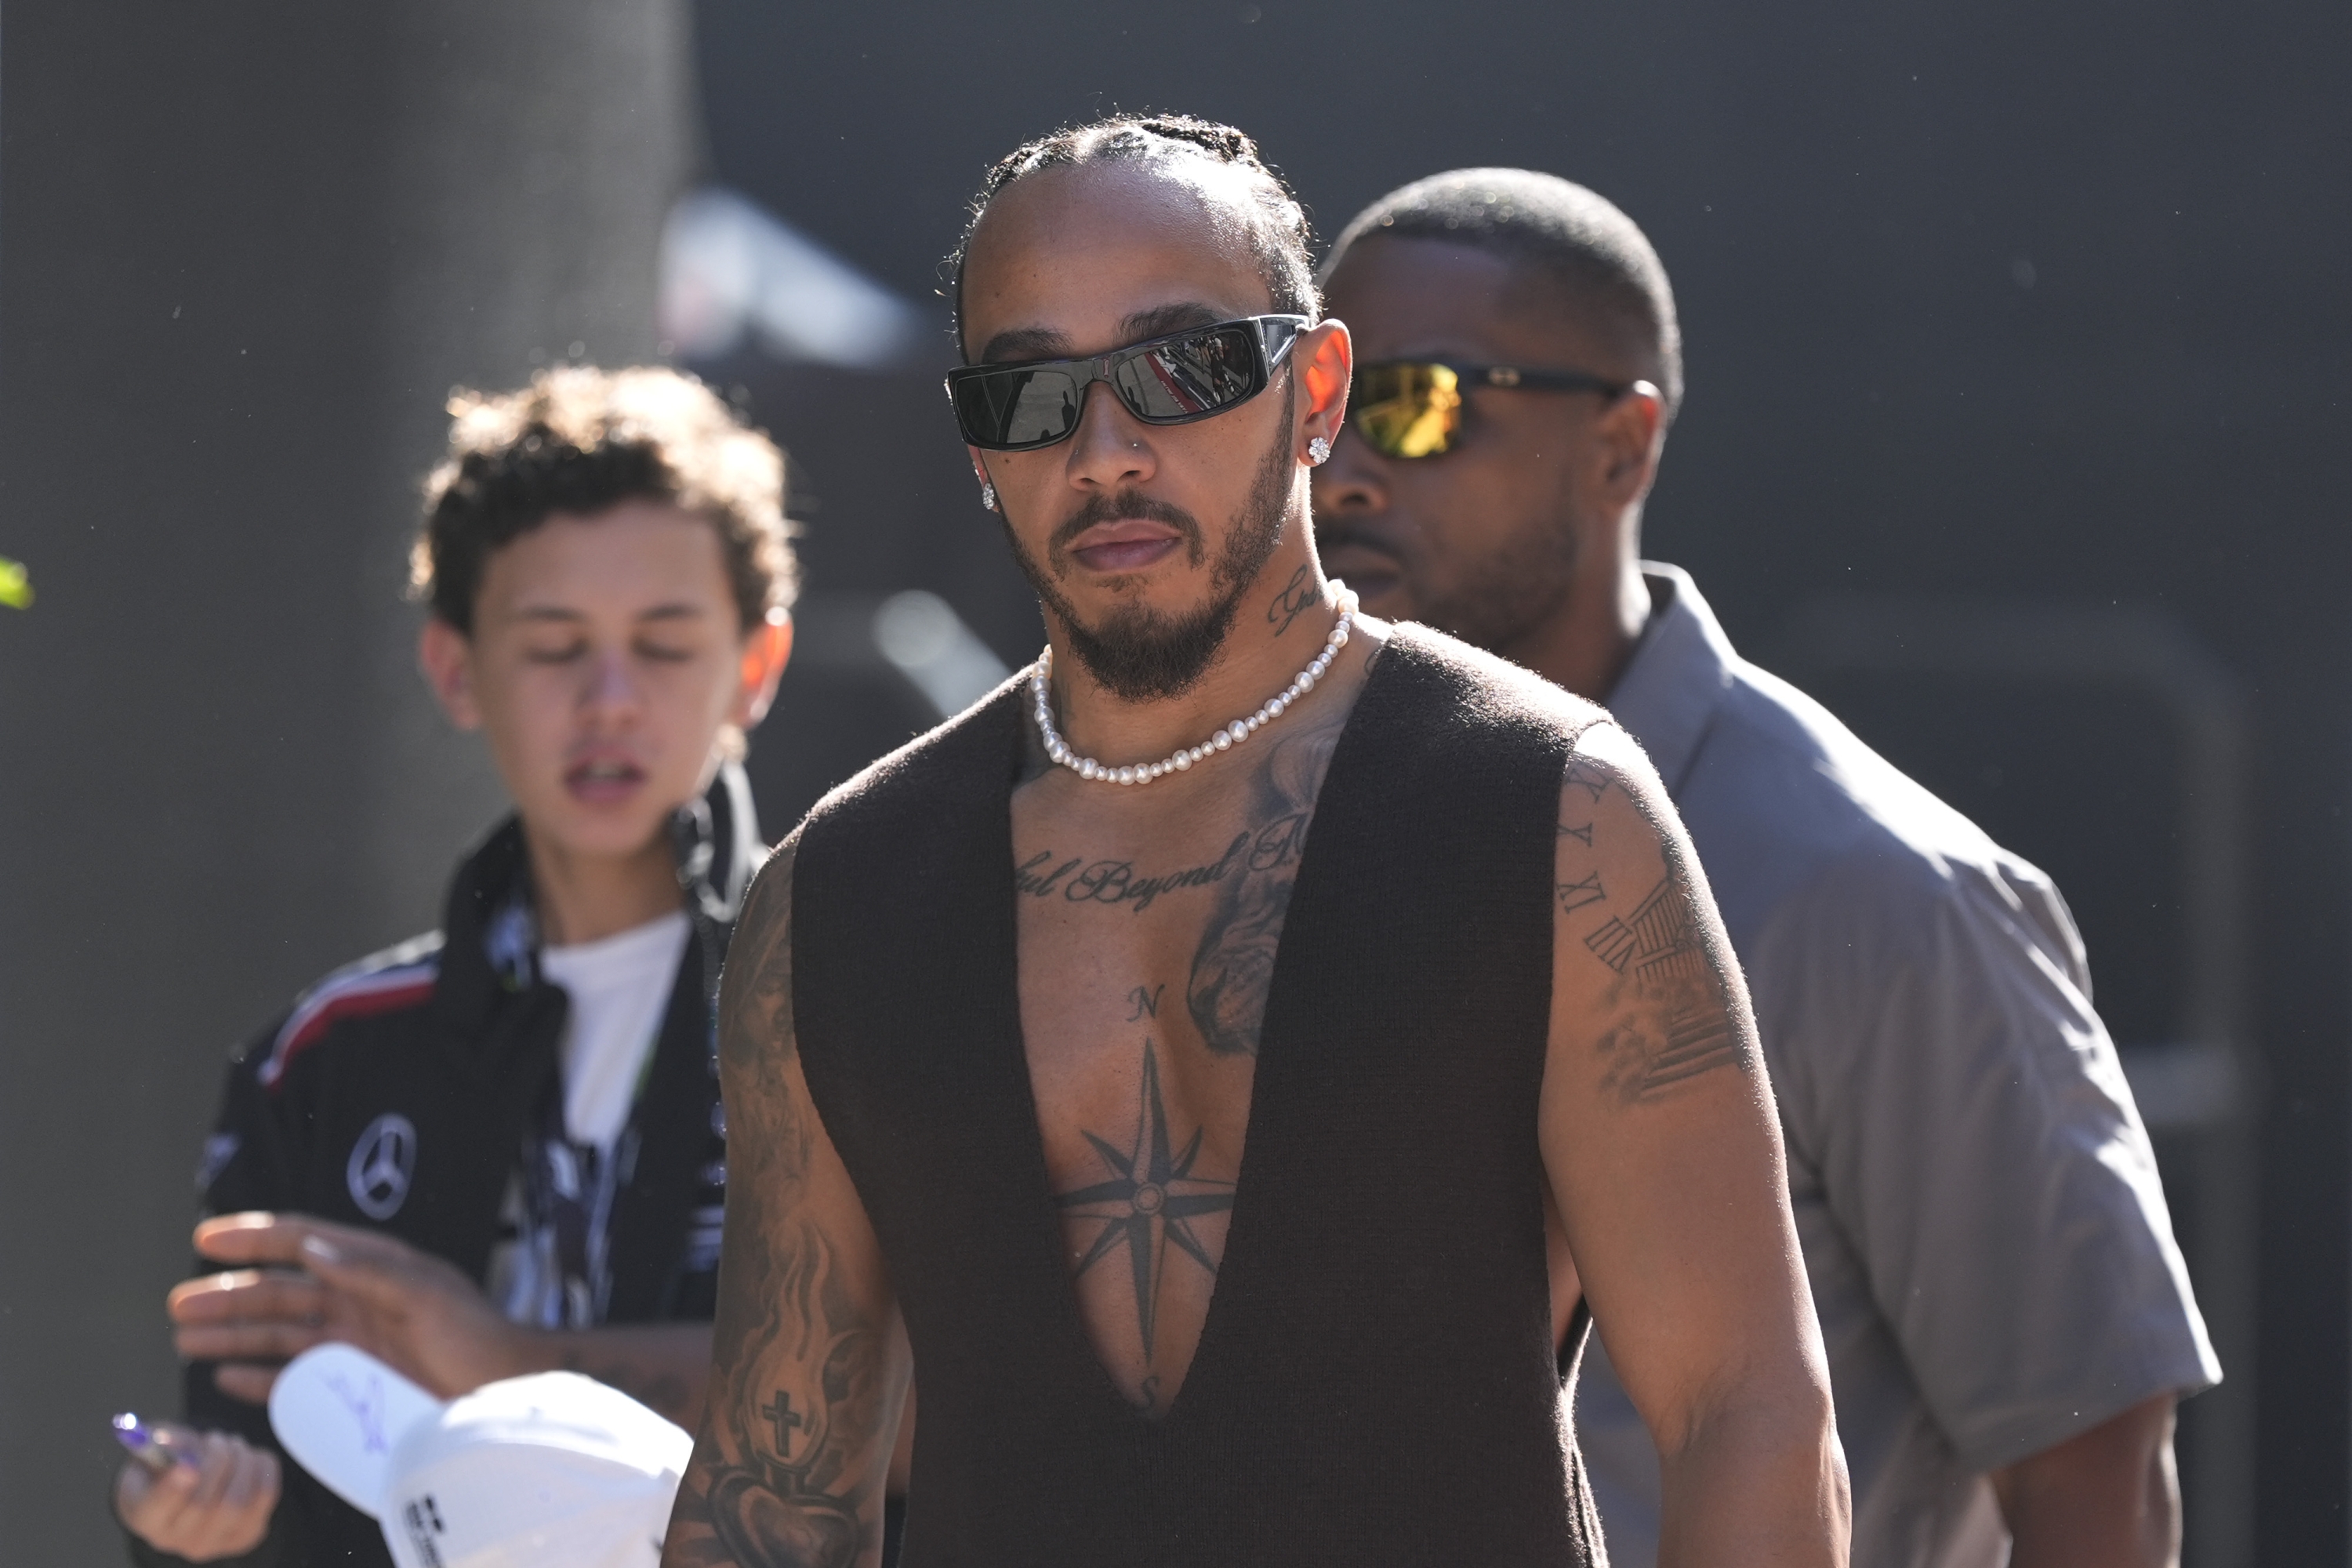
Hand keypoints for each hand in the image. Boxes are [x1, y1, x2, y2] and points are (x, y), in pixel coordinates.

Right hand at [115, 1425, 279, 1560]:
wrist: (194, 1492)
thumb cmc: (169, 1465)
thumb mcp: (155, 1448)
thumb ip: (161, 1440)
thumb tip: (170, 1437)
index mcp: (146, 1517)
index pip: (157, 1510)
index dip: (173, 1490)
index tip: (187, 1465)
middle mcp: (177, 1539)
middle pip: (202, 1505)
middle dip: (216, 1460)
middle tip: (216, 1437)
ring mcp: (215, 1541)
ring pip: (237, 1501)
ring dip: (241, 1461)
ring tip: (232, 1445)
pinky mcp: (248, 1534)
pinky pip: (265, 1496)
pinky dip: (262, 1467)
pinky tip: (249, 1457)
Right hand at [171, 1212, 526, 1402]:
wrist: (504, 1386)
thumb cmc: (476, 1334)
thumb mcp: (427, 1294)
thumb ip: (369, 1271)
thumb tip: (312, 1247)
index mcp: (372, 1266)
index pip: (303, 1241)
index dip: (254, 1237)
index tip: (207, 1236)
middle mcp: (354, 1297)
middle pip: (278, 1291)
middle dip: (228, 1296)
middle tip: (178, 1304)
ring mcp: (350, 1339)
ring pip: (276, 1332)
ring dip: (232, 1333)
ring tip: (187, 1338)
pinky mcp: (352, 1378)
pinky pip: (293, 1375)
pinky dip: (259, 1375)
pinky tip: (227, 1374)